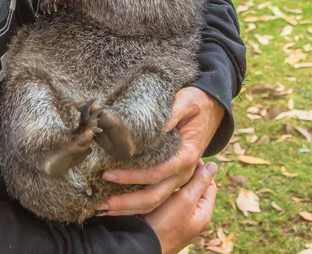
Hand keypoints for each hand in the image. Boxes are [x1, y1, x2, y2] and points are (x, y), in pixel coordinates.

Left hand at [97, 87, 223, 215]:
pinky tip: (116, 205)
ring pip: (154, 201)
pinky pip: (155, 196)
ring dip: (129, 209)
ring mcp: (179, 178)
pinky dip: (136, 205)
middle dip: (127, 203)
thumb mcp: (186, 101)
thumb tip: (153, 128)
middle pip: (154, 196)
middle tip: (99, 204)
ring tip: (102, 209)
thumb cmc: (196, 102)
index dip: (131, 177)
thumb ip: (170, 114)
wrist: (211, 107)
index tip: (107, 175)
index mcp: (186, 156)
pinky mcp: (172, 177)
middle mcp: (183, 172)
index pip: (156, 173)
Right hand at [144, 161, 217, 253]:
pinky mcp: (166, 221)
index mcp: (204, 213)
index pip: (209, 184)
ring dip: (175, 184)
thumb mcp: (185, 200)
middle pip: (195, 190)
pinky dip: (166, 193)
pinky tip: (157, 186)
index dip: (201, 169)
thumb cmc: (165, 224)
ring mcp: (180, 221)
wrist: (143, 244)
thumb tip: (214, 166)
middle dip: (187, 176)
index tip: (188, 157)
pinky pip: (170, 202)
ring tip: (166, 171)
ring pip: (181, 196)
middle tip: (176, 162)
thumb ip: (199, 183)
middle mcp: (194, 218)